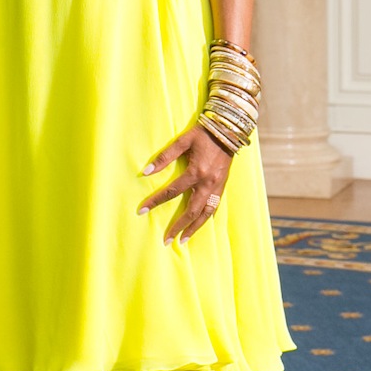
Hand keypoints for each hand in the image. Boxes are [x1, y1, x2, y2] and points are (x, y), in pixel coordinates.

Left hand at [137, 128, 230, 246]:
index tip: (142, 211)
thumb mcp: (183, 141)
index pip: (171, 192)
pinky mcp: (222, 186)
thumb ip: (164, 157)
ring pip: (205, 214)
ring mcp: (217, 186)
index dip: (155, 202)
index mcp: (196, 172)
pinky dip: (206, 218)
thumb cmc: (203, 134)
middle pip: (191, 211)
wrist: (229, 130)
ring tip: (182, 240)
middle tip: (166, 240)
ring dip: (193, 228)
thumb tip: (146, 172)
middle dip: (178, 227)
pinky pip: (214, 207)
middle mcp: (207, 183)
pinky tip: (199, 225)